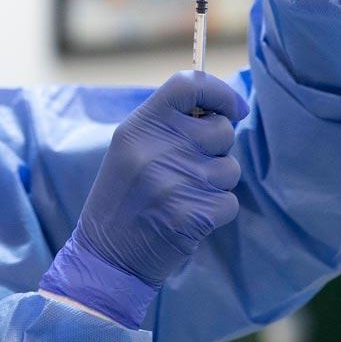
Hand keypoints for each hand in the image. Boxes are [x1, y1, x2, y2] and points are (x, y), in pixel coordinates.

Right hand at [39, 71, 246, 327]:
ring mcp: (178, 182)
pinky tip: (188, 218)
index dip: (220, 92)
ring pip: (230, 167)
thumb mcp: (130, 150)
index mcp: (139, 127)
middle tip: (189, 168)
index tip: (235, 108)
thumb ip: (168, 125)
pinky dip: (216, 212)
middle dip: (217, 148)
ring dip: (216, 183)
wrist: (105, 256)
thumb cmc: (122, 198)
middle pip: (221, 129)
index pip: (188, 85)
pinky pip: (230, 201)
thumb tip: (223, 109)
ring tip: (183, 196)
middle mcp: (158, 148)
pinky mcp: (195, 214)